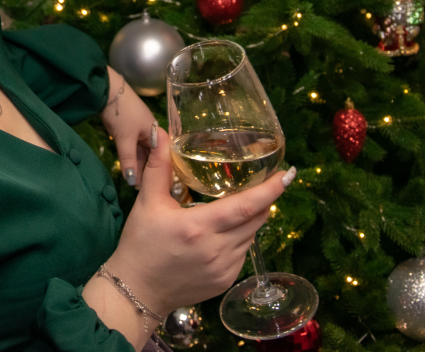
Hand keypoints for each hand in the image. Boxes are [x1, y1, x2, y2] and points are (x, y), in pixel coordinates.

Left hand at [100, 67, 156, 188]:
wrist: (107, 92)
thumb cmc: (122, 114)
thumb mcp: (125, 139)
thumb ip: (129, 161)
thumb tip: (132, 182)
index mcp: (157, 133)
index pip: (162, 158)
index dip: (160, 173)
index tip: (156, 189)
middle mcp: (152, 133)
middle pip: (152, 157)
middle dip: (147, 172)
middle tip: (143, 191)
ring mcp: (140, 131)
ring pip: (142, 153)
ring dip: (138, 166)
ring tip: (135, 184)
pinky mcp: (130, 131)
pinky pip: (134, 149)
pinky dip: (132, 158)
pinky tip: (129, 169)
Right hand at [105, 128, 294, 316]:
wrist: (137, 291)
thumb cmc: (140, 245)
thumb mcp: (147, 202)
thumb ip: (158, 166)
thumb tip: (159, 131)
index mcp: (198, 226)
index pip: (246, 205)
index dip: (270, 190)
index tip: (287, 174)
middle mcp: (216, 249)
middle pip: (256, 219)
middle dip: (264, 200)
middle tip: (266, 182)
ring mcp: (224, 269)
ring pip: (251, 236)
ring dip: (251, 219)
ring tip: (240, 206)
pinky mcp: (225, 281)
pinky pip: (243, 253)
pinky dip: (241, 238)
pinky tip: (224, 232)